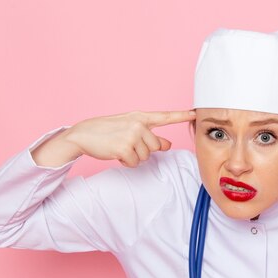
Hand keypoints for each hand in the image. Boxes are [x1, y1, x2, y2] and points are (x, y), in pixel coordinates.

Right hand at [63, 110, 196, 166]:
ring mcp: (132, 135)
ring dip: (134, 157)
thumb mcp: (129, 130)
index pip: (164, 116)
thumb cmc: (105, 132)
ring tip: (119, 147)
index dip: (181, 116)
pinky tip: (116, 153)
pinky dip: (126, 162)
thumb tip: (168, 145)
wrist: (82, 135)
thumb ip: (149, 135)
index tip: (195, 113)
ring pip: (146, 156)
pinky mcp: (125, 147)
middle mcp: (138, 124)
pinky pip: (135, 163)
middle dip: (143, 150)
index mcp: (139, 116)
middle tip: (127, 145)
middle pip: (155, 146)